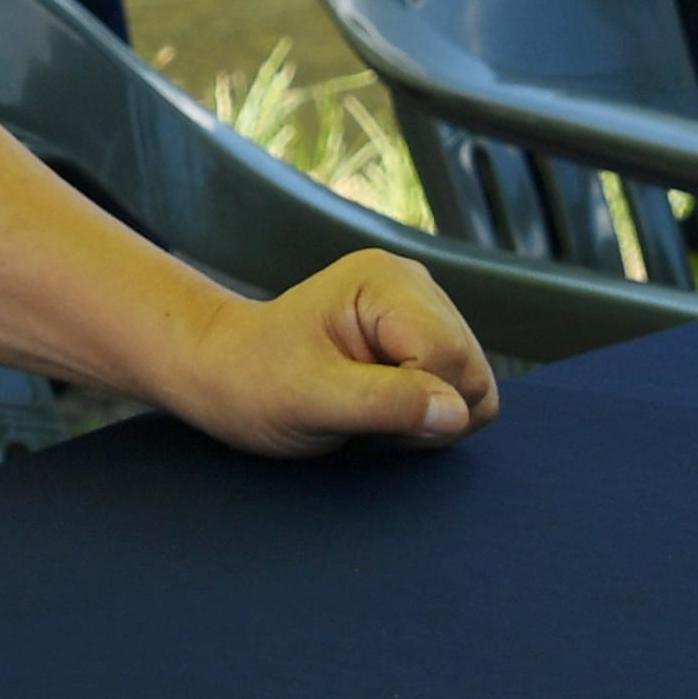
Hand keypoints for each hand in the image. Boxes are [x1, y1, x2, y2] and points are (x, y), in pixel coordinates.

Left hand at [166, 249, 499, 459]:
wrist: (224, 371)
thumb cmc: (252, 380)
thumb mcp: (309, 399)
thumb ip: (384, 402)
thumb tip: (456, 411)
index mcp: (384, 281)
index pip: (449, 357)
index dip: (420, 404)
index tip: (362, 413)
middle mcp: (413, 284)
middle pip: (471, 372)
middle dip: (427, 413)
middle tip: (361, 416)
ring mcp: (422, 310)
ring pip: (473, 387)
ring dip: (427, 417)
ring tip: (367, 411)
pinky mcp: (423, 338)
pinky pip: (461, 392)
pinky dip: (427, 414)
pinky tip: (380, 408)